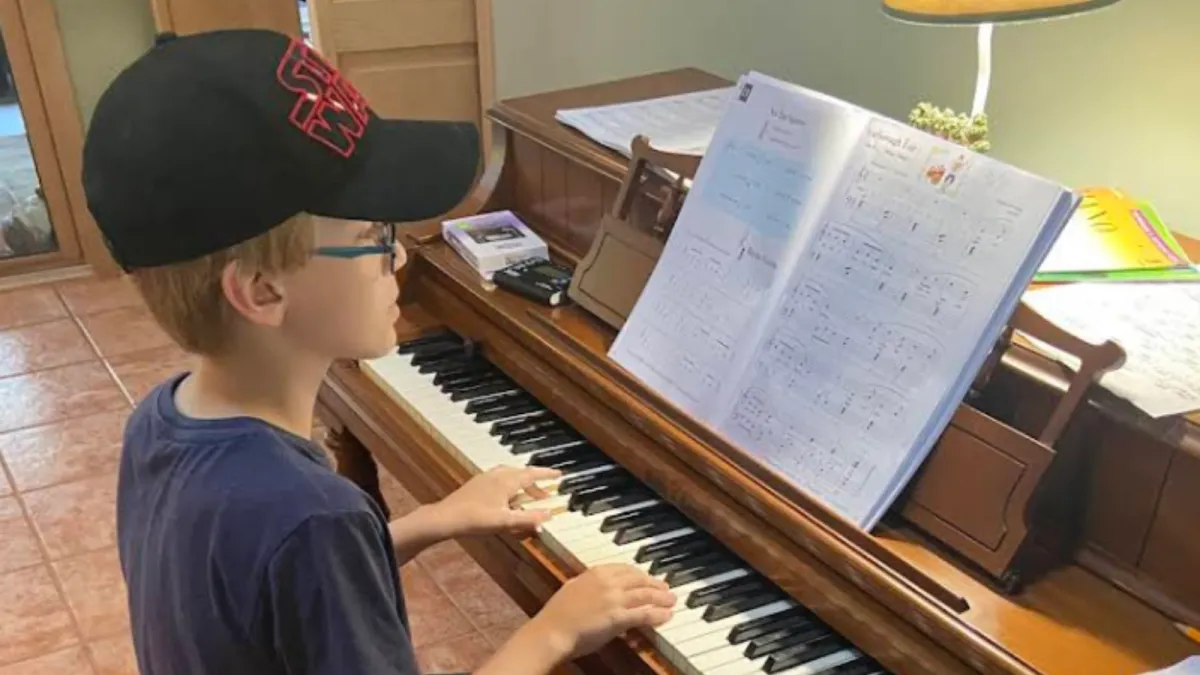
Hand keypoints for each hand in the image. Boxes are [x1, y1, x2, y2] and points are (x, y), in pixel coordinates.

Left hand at [431, 465, 561, 537]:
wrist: (446, 517)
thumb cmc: (476, 519)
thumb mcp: (506, 522)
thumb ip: (529, 519)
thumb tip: (549, 515)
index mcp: (507, 480)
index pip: (533, 474)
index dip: (547, 474)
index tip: (559, 474)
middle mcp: (498, 474)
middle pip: (522, 474)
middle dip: (535, 483)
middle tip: (544, 495)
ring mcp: (486, 477)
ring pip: (510, 476)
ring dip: (522, 485)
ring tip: (527, 498)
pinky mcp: (477, 483)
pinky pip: (501, 479)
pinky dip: (510, 486)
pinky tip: (507, 500)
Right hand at [526, 564, 676, 659]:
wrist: (552, 630)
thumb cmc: (557, 614)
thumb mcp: (573, 590)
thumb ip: (589, 586)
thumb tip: (599, 589)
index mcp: (596, 572)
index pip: (625, 569)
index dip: (640, 574)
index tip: (647, 578)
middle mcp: (607, 582)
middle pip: (639, 579)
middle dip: (655, 584)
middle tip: (665, 588)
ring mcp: (614, 599)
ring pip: (645, 595)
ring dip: (661, 597)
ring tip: (671, 600)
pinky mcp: (618, 617)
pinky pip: (643, 614)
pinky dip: (658, 614)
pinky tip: (666, 616)